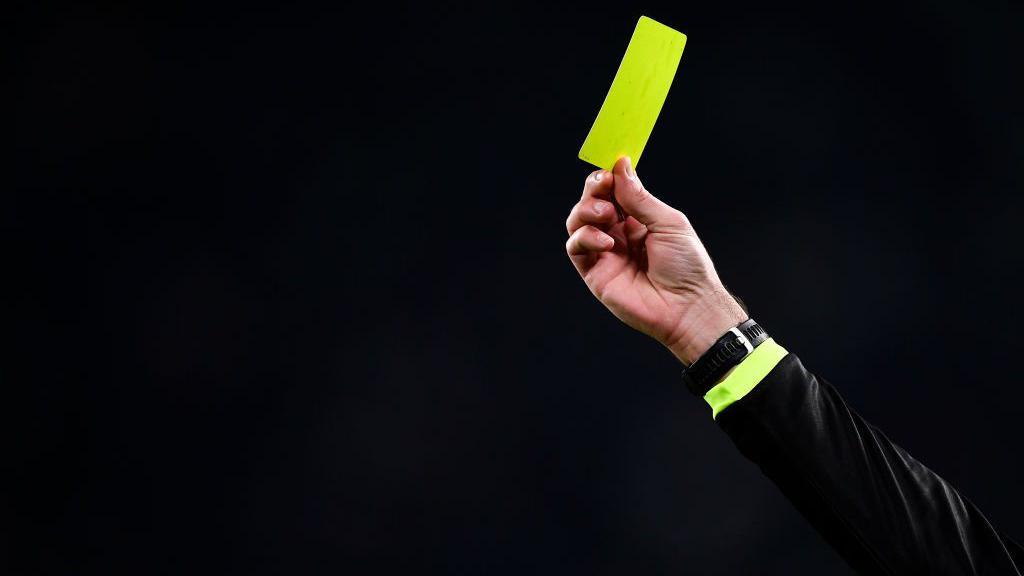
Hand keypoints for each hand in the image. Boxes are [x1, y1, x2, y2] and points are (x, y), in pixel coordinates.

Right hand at [565, 157, 746, 364]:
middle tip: (604, 186)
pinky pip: (576, 248)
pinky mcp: (594, 274)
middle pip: (591, 202)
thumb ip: (639, 197)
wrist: (688, 306)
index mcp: (638, 220)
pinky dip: (585, 237)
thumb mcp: (667, 222)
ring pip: (577, 222)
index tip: (610, 167)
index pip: (614, 191)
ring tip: (606, 214)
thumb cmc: (687, 266)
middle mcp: (618, 234)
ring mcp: (605, 253)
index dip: (608, 177)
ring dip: (586, 210)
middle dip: (594, 189)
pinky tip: (606, 242)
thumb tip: (620, 166)